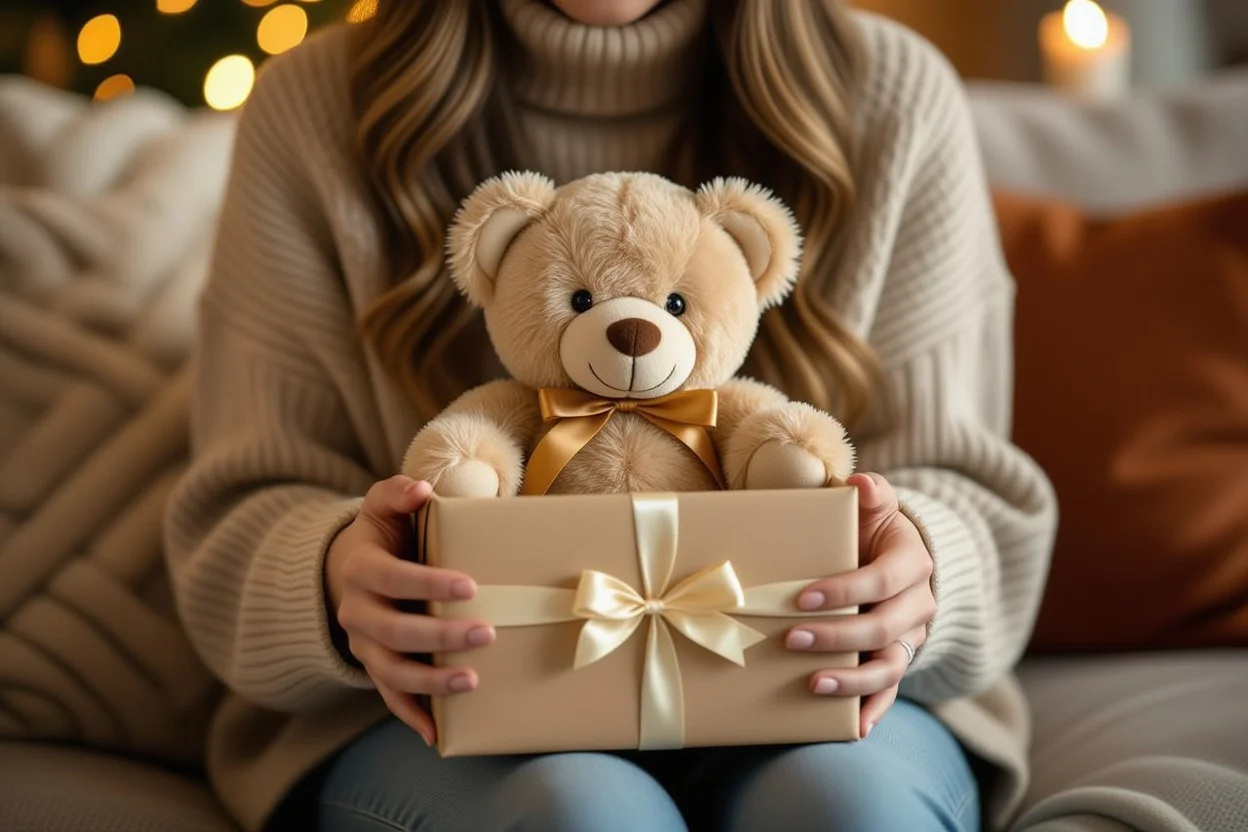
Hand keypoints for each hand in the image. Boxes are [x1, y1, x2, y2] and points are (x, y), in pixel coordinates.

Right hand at [325, 475, 495, 745]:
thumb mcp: (383, 507)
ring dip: (429, 682)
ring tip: (471, 682)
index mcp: (361, 569)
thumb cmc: (383, 535)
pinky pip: (389, 697)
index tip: (469, 587)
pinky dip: (411, 716)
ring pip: (389, 671)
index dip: (427, 584)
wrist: (350, 569)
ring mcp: (363, 645)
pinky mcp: (374, 667)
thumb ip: (397, 493)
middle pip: (394, 631)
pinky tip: (439, 733)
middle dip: (440, 636)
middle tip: (487, 634)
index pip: (392, 578)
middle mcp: (356, 611)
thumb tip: (421, 488)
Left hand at [783, 472, 935, 737]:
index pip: (883, 580)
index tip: (801, 596)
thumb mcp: (873, 505)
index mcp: (913, 562)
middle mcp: (919, 604)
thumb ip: (871, 492)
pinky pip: (891, 691)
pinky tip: (852, 728)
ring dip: (854, 681)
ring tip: (815, 684)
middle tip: (789, 637)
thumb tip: (859, 483)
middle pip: (884, 628)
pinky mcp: (897, 661)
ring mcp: (910, 637)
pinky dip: (874, 710)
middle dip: (837, 636)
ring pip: (892, 667)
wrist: (890, 556)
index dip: (846, 590)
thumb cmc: (869, 529)